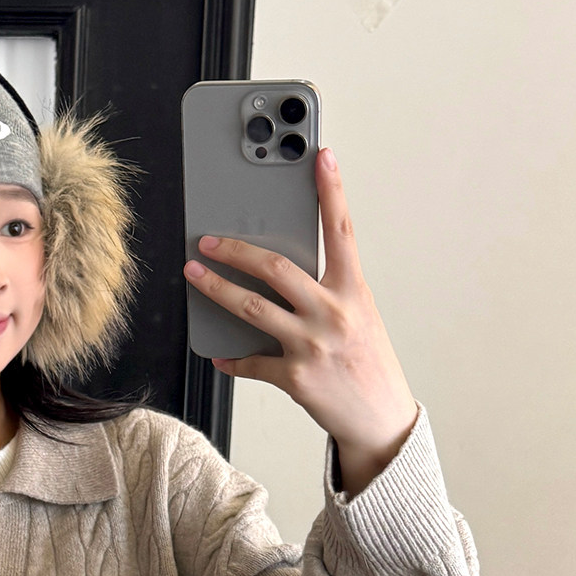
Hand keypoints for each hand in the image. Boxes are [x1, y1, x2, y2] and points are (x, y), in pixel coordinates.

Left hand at [183, 148, 417, 497]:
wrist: (381, 420)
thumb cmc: (367, 362)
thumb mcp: (359, 316)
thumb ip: (327, 290)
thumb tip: (280, 271)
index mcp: (354, 291)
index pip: (342, 230)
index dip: (332, 190)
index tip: (321, 155)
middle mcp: (334, 313)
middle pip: (276, 268)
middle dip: (236, 250)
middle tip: (209, 241)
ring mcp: (314, 345)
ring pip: (253, 308)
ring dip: (216, 289)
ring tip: (194, 275)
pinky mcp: (296, 378)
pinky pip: (252, 361)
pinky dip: (232, 357)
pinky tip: (219, 352)